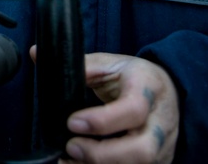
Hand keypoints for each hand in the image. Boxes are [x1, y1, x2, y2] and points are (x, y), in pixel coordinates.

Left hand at [45, 50, 178, 163]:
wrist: (170, 91)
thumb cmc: (135, 77)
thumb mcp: (111, 63)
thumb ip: (79, 64)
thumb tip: (37, 54)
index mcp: (148, 88)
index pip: (133, 109)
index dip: (102, 121)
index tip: (72, 122)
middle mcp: (160, 121)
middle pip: (142, 149)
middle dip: (102, 154)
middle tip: (71, 147)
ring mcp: (163, 145)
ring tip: (71, 159)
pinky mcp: (160, 161)